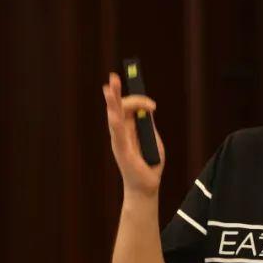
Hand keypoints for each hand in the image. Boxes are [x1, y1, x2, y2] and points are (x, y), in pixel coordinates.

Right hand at [102, 72, 164, 197]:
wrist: (147, 186)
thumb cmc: (150, 163)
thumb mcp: (153, 139)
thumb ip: (148, 124)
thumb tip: (148, 107)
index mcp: (127, 128)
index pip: (127, 107)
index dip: (139, 101)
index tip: (153, 106)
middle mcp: (120, 133)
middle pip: (117, 108)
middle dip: (115, 92)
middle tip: (113, 76)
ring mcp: (119, 141)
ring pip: (114, 117)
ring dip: (112, 101)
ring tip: (109, 87)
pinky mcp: (122, 151)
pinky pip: (118, 134)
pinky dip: (116, 122)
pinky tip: (113, 112)